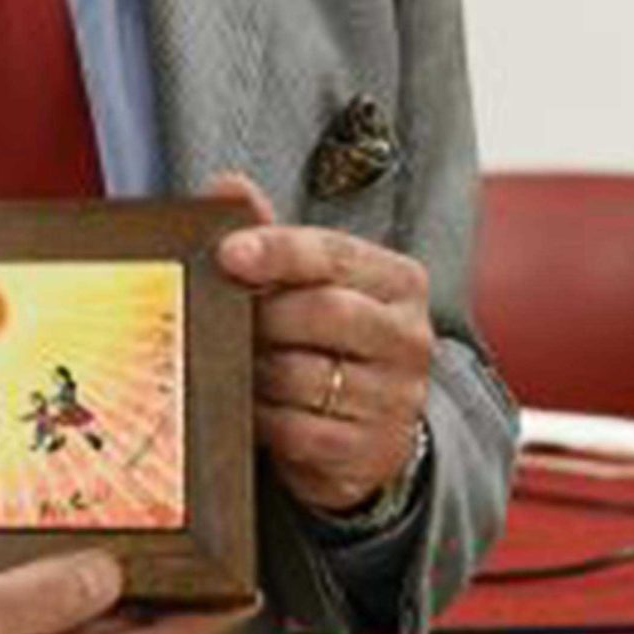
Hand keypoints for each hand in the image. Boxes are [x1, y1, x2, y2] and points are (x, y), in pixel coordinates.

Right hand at [0, 551, 260, 633]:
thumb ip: (40, 595)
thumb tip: (108, 573)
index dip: (207, 621)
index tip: (247, 591)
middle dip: (173, 593)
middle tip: (205, 542)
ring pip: (96, 628)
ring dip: (124, 586)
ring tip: (154, 538)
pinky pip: (58, 623)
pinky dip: (78, 588)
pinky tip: (77, 555)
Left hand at [202, 171, 431, 517]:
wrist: (366, 431)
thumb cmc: (326, 341)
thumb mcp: (308, 284)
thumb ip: (270, 235)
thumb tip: (226, 185)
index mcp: (397, 280)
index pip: (333, 253)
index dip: (277, 250)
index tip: (228, 254)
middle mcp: (409, 335)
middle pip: (322, 312)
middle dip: (262, 318)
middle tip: (225, 324)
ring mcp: (398, 397)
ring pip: (303, 375)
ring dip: (256, 373)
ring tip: (239, 368)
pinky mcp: (373, 449)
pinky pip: (299, 430)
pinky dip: (265, 419)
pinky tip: (255, 410)